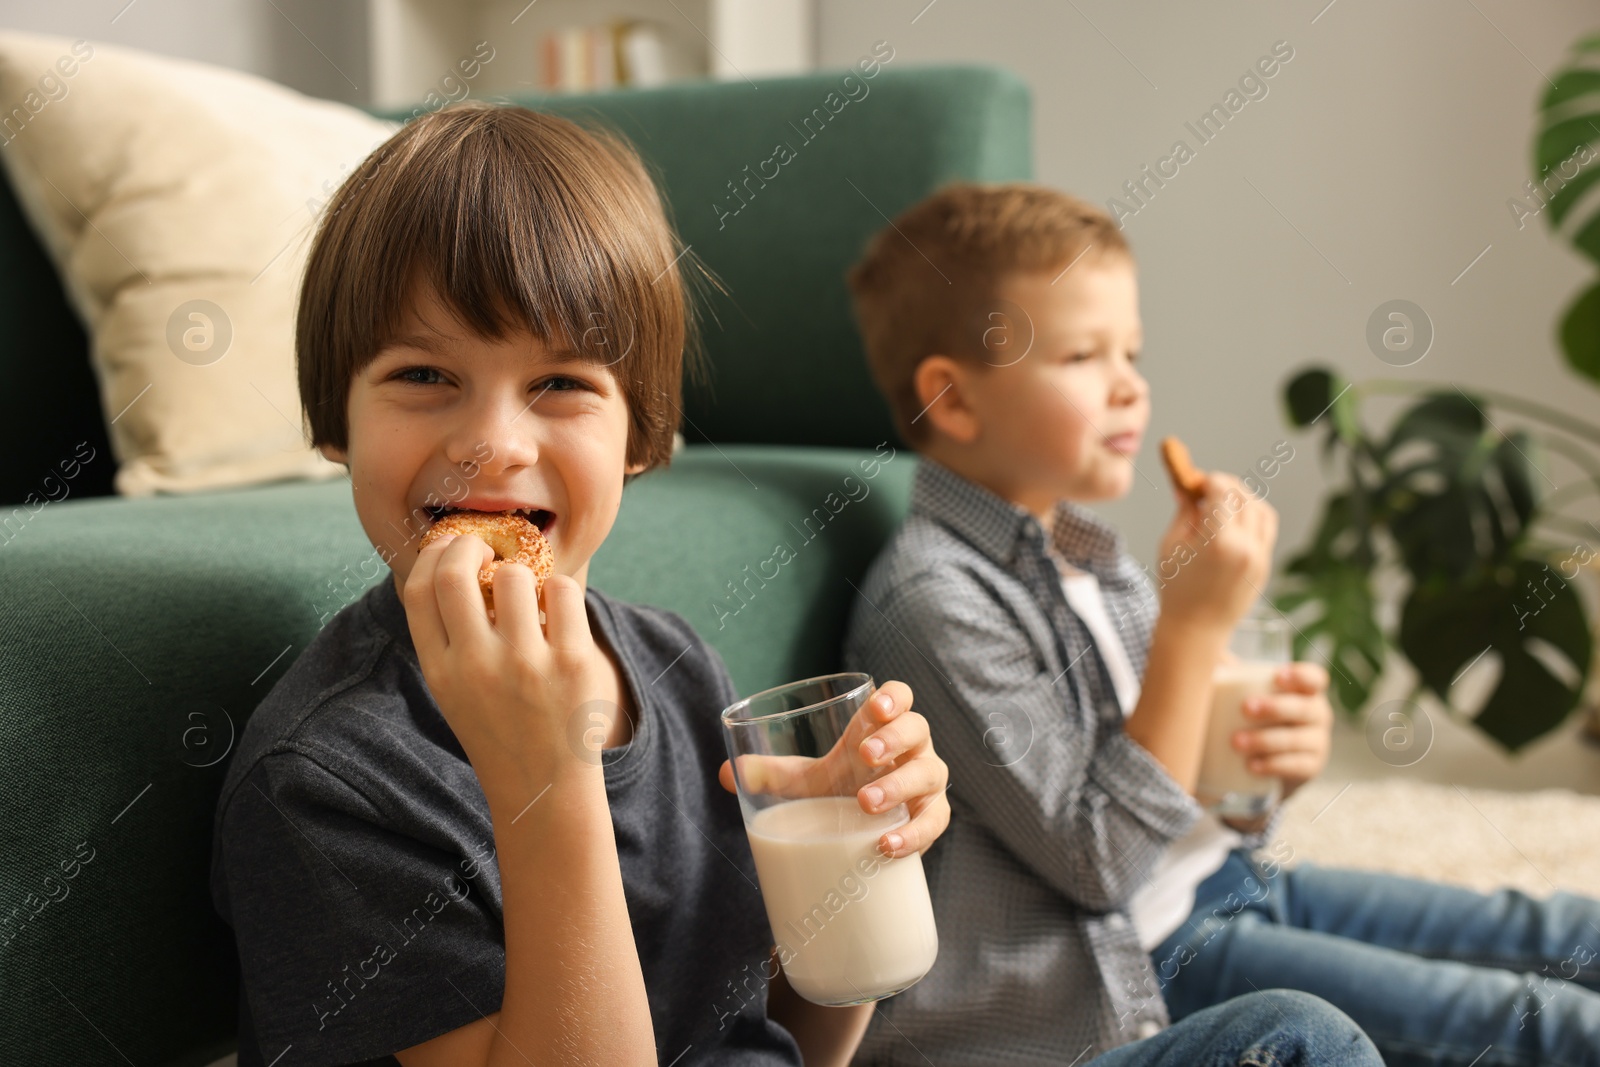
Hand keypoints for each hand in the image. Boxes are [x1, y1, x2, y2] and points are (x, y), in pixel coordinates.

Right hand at [402, 532, 612, 803]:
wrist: (543, 789)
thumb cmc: (498, 727)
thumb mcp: (453, 690)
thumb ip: (448, 635)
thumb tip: (455, 560)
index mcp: (440, 670)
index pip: (417, 589)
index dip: (434, 554)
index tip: (451, 547)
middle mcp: (476, 666)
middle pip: (455, 571)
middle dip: (472, 547)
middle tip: (489, 553)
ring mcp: (526, 665)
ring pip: (516, 575)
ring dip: (523, 575)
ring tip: (530, 600)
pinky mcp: (574, 664)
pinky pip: (564, 592)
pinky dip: (561, 593)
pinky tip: (558, 615)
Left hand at [718, 681, 950, 859]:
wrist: (869, 833)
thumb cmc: (841, 792)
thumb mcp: (808, 780)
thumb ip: (772, 773)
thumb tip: (726, 773)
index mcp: (885, 728)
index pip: (901, 698)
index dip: (894, 697)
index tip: (876, 707)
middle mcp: (913, 750)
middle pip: (917, 730)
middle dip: (894, 740)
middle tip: (866, 757)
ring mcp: (926, 783)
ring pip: (928, 774)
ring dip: (900, 786)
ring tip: (868, 803)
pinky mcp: (931, 818)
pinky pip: (934, 821)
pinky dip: (914, 833)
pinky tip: (888, 845)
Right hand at [1156, 471, 1277, 630]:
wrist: (1196, 630)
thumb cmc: (1176, 591)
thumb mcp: (1172, 545)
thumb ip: (1185, 512)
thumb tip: (1187, 487)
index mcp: (1219, 541)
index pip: (1222, 490)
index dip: (1207, 480)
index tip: (1194, 482)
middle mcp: (1246, 547)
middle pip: (1243, 496)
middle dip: (1224, 486)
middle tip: (1204, 489)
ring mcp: (1260, 557)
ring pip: (1261, 509)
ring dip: (1242, 499)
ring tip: (1221, 504)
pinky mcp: (1265, 565)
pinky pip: (1265, 529)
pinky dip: (1252, 517)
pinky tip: (1232, 521)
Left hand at [1232, 661, 1331, 800]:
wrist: (1264, 759)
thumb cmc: (1254, 715)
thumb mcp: (1247, 693)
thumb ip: (1230, 672)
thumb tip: (1206, 653)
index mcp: (1305, 690)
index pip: (1315, 678)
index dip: (1301, 676)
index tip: (1276, 676)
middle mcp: (1317, 714)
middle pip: (1304, 708)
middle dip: (1275, 708)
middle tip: (1244, 708)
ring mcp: (1318, 742)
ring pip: (1297, 740)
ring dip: (1265, 740)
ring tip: (1236, 742)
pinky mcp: (1311, 768)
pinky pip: (1296, 767)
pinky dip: (1272, 765)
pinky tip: (1252, 765)